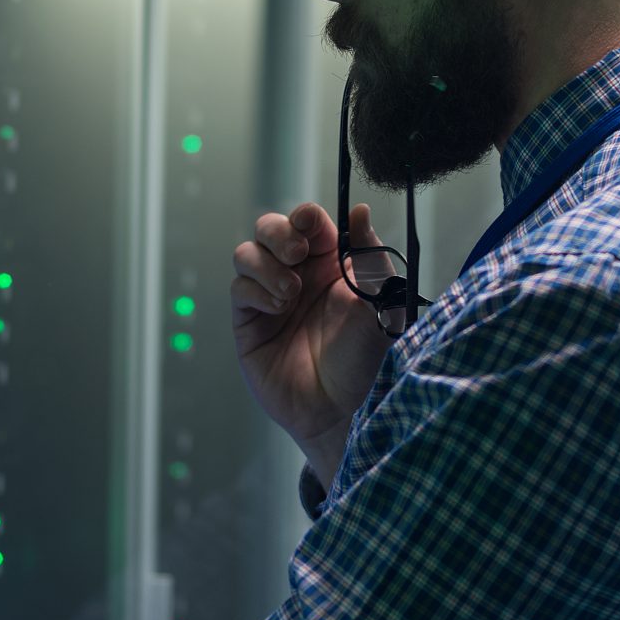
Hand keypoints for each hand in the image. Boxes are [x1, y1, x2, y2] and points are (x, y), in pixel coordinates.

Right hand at [232, 201, 391, 486]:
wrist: (346, 410)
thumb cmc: (370, 358)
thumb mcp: (380, 299)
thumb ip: (368, 253)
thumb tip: (358, 209)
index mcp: (331, 263)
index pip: (308, 222)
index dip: (305, 216)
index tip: (312, 225)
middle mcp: (299, 275)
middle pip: (269, 228)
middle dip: (278, 232)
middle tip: (297, 253)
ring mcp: (270, 298)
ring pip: (247, 253)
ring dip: (266, 264)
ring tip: (291, 293)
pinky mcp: (249, 323)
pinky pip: (239, 288)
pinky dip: (255, 289)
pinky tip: (279, 309)